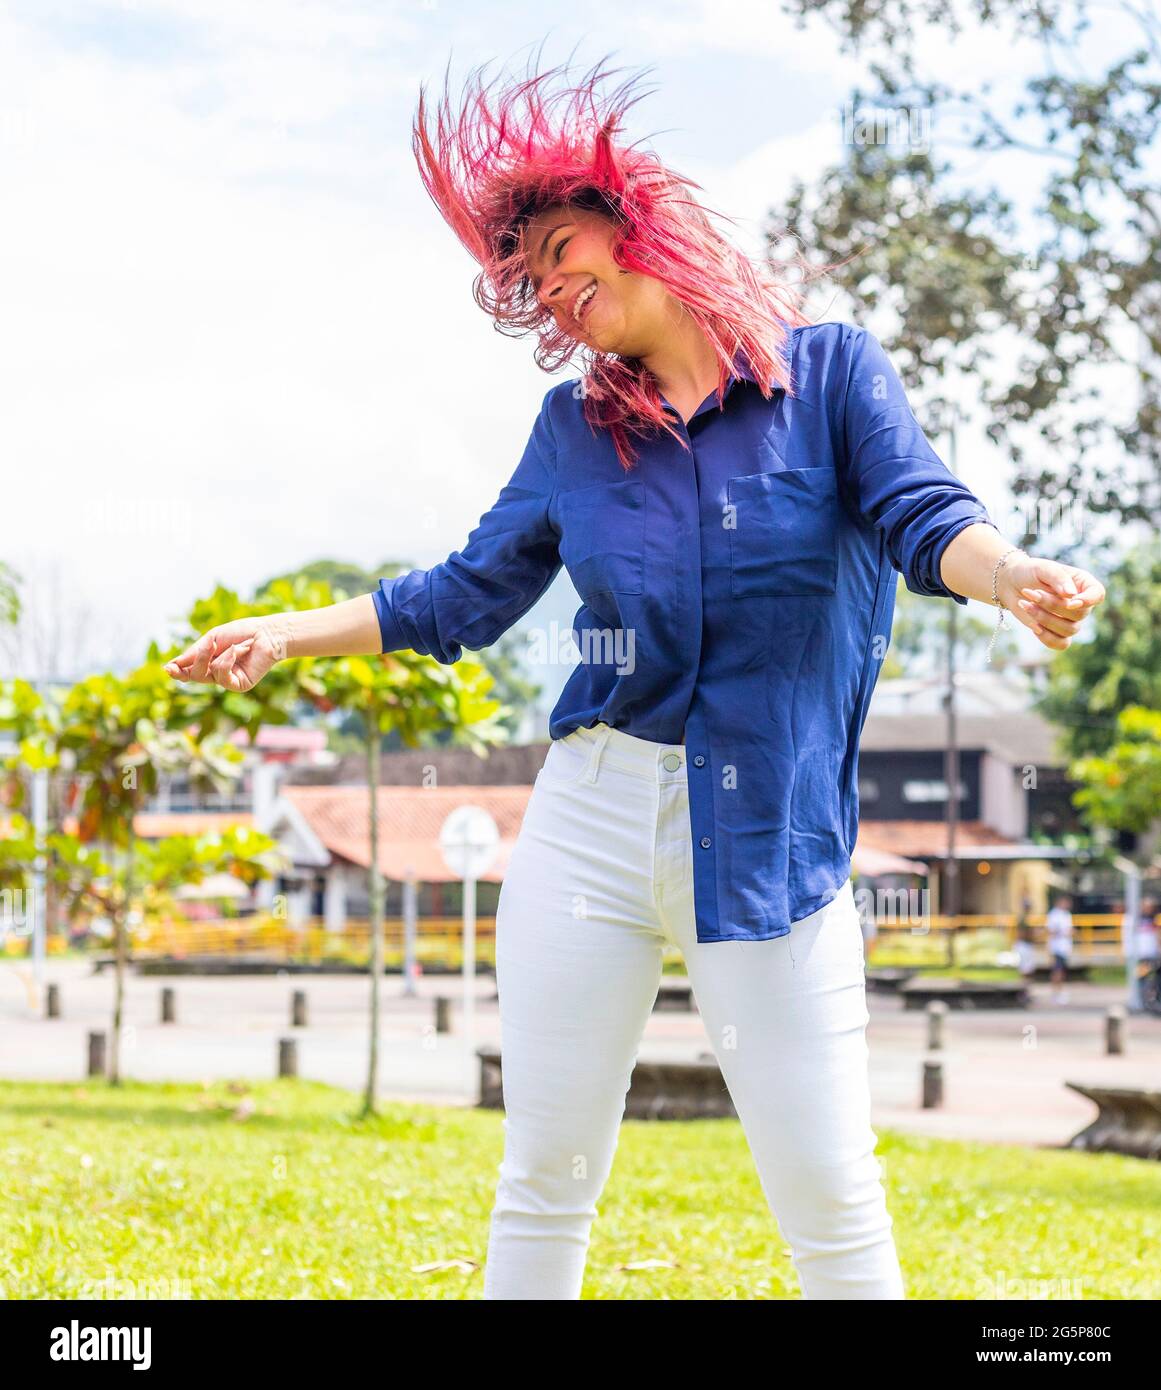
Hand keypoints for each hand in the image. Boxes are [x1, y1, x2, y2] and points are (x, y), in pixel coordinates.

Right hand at [164, 617, 288, 691]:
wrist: (267, 634)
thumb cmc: (241, 633)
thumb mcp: (213, 638)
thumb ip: (195, 652)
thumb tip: (172, 665)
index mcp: (207, 662)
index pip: (187, 671)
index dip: (177, 671)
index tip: (168, 668)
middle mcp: (215, 673)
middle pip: (194, 675)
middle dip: (198, 659)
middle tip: (208, 644)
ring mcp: (227, 680)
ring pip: (207, 675)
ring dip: (218, 655)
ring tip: (235, 645)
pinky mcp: (239, 685)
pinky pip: (223, 676)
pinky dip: (228, 661)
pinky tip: (239, 651)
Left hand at [998, 555, 1104, 650]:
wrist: (1012, 584)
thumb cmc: (1031, 572)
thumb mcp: (1044, 568)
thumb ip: (1058, 578)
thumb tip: (1071, 594)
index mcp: (1083, 584)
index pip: (1097, 594)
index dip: (1088, 601)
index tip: (1070, 601)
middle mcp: (1080, 604)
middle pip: (1079, 614)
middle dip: (1052, 605)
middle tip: (1030, 592)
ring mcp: (1070, 620)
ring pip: (1069, 630)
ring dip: (1044, 619)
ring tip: (1025, 604)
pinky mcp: (1057, 632)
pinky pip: (1061, 644)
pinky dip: (1046, 637)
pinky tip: (1033, 625)